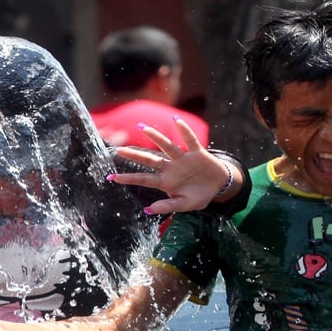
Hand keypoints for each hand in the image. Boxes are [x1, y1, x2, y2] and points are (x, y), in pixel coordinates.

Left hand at [107, 118, 232, 213]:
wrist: (219, 186)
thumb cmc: (199, 196)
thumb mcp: (184, 205)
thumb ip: (167, 206)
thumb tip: (148, 210)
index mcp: (166, 181)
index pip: (144, 179)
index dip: (128, 178)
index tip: (111, 178)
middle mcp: (171, 168)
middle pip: (150, 160)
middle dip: (135, 155)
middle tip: (119, 150)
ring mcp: (183, 159)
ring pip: (166, 146)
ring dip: (155, 137)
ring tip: (142, 128)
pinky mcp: (197, 153)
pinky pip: (189, 140)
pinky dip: (184, 131)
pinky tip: (176, 121)